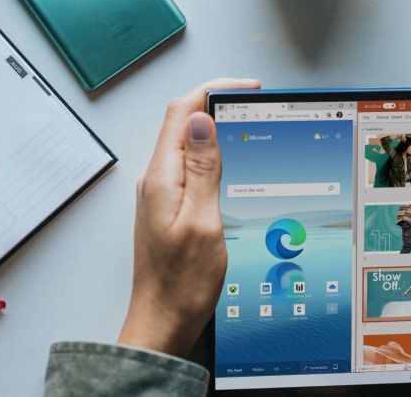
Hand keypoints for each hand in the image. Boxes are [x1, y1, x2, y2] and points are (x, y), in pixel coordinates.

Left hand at [117, 78, 260, 355]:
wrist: (162, 322)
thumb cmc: (182, 284)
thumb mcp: (203, 221)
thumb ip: (202, 169)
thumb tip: (201, 120)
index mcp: (161, 178)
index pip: (181, 112)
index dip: (213, 91)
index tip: (246, 87)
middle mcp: (156, 180)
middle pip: (182, 123)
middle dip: (216, 103)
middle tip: (254, 101)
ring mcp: (160, 194)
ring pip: (186, 144)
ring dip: (214, 128)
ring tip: (247, 124)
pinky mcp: (168, 208)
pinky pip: (189, 168)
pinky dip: (211, 155)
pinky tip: (231, 162)